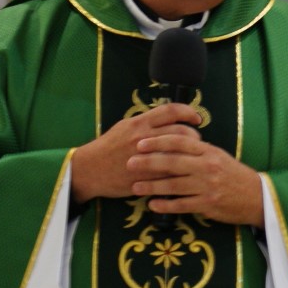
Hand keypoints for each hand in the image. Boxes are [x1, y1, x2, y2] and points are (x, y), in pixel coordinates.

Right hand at [70, 103, 201, 203]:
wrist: (90, 170)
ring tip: (193, 155)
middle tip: (197, 139)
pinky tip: (183, 171)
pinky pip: (170, 172)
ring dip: (191, 153)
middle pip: (181, 131)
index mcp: (139, 123)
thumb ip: (146, 122)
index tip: (196, 117)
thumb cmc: (108, 147)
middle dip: (194, 135)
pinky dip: (180, 171)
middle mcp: (144, 138)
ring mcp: (146, 158)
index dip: (188, 111)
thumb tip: (168, 117)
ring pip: (179, 152)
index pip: (171, 110)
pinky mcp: (146, 176)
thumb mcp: (124, 126)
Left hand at [127, 133, 264, 227]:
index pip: (179, 141)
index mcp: (208, 151)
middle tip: (129, 162)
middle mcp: (207, 166)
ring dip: (152, 186)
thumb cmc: (233, 175)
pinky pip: (182, 205)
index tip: (141, 143)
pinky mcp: (208, 204)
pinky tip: (152, 204)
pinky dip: (166, 205)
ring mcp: (207, 186)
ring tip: (135, 187)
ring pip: (174, 185)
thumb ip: (197, 150)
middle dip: (148, 162)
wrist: (256, 197)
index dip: (158, 141)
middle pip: (172, 162)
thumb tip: (172, 142)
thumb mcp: (218, 156)